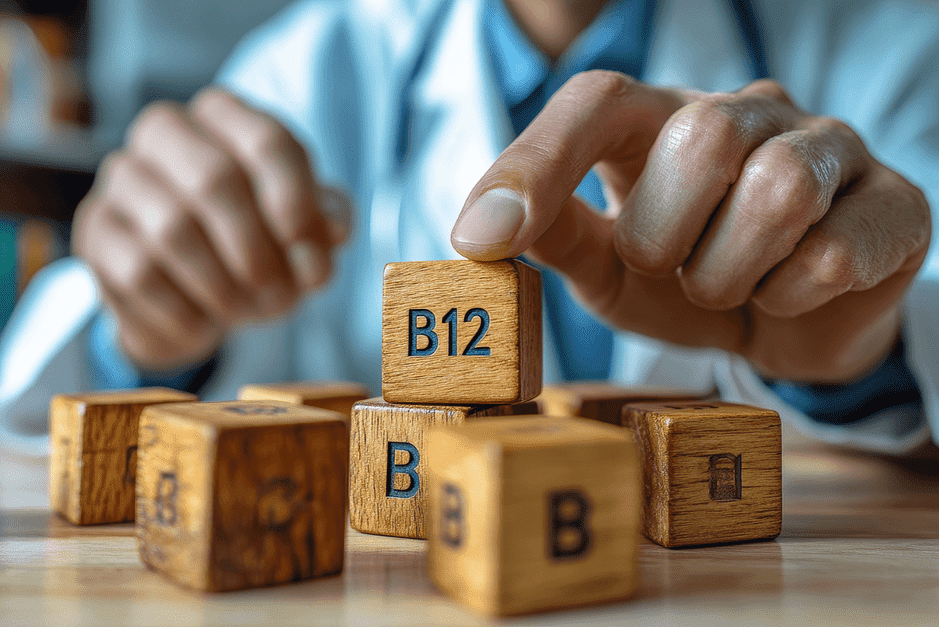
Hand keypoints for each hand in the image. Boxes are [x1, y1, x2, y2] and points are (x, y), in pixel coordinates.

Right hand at [74, 88, 350, 370]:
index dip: (295, 199)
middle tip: (280, 296)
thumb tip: (332, 229)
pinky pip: (139, 273)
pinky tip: (204, 321)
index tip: (308, 247)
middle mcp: (165, 132)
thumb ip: (326, 223)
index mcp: (226, 117)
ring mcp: (122, 179)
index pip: (268, 141)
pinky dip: (185, 309)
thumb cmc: (257, 243)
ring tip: (247, 311)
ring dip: (223, 285)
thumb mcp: (305, 229)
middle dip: (257, 250)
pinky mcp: (95, 231)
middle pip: (216, 179)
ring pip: (174, 230)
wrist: (191, 293)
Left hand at [451, 74, 930, 382]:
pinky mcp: (894, 204)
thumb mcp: (610, 270)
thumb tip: (484, 232)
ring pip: (777, 188)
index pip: (599, 100)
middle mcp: (750, 113)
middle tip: (669, 270)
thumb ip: (558, 240)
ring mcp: (829, 149)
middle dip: (665, 235)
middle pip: (701, 137)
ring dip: (728, 272)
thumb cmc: (687, 283)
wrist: (789, 328)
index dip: (536, 162)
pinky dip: (789, 298)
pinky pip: (834, 254)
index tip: (479, 237)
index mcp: (665, 122)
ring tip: (726, 286)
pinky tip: (786, 296)